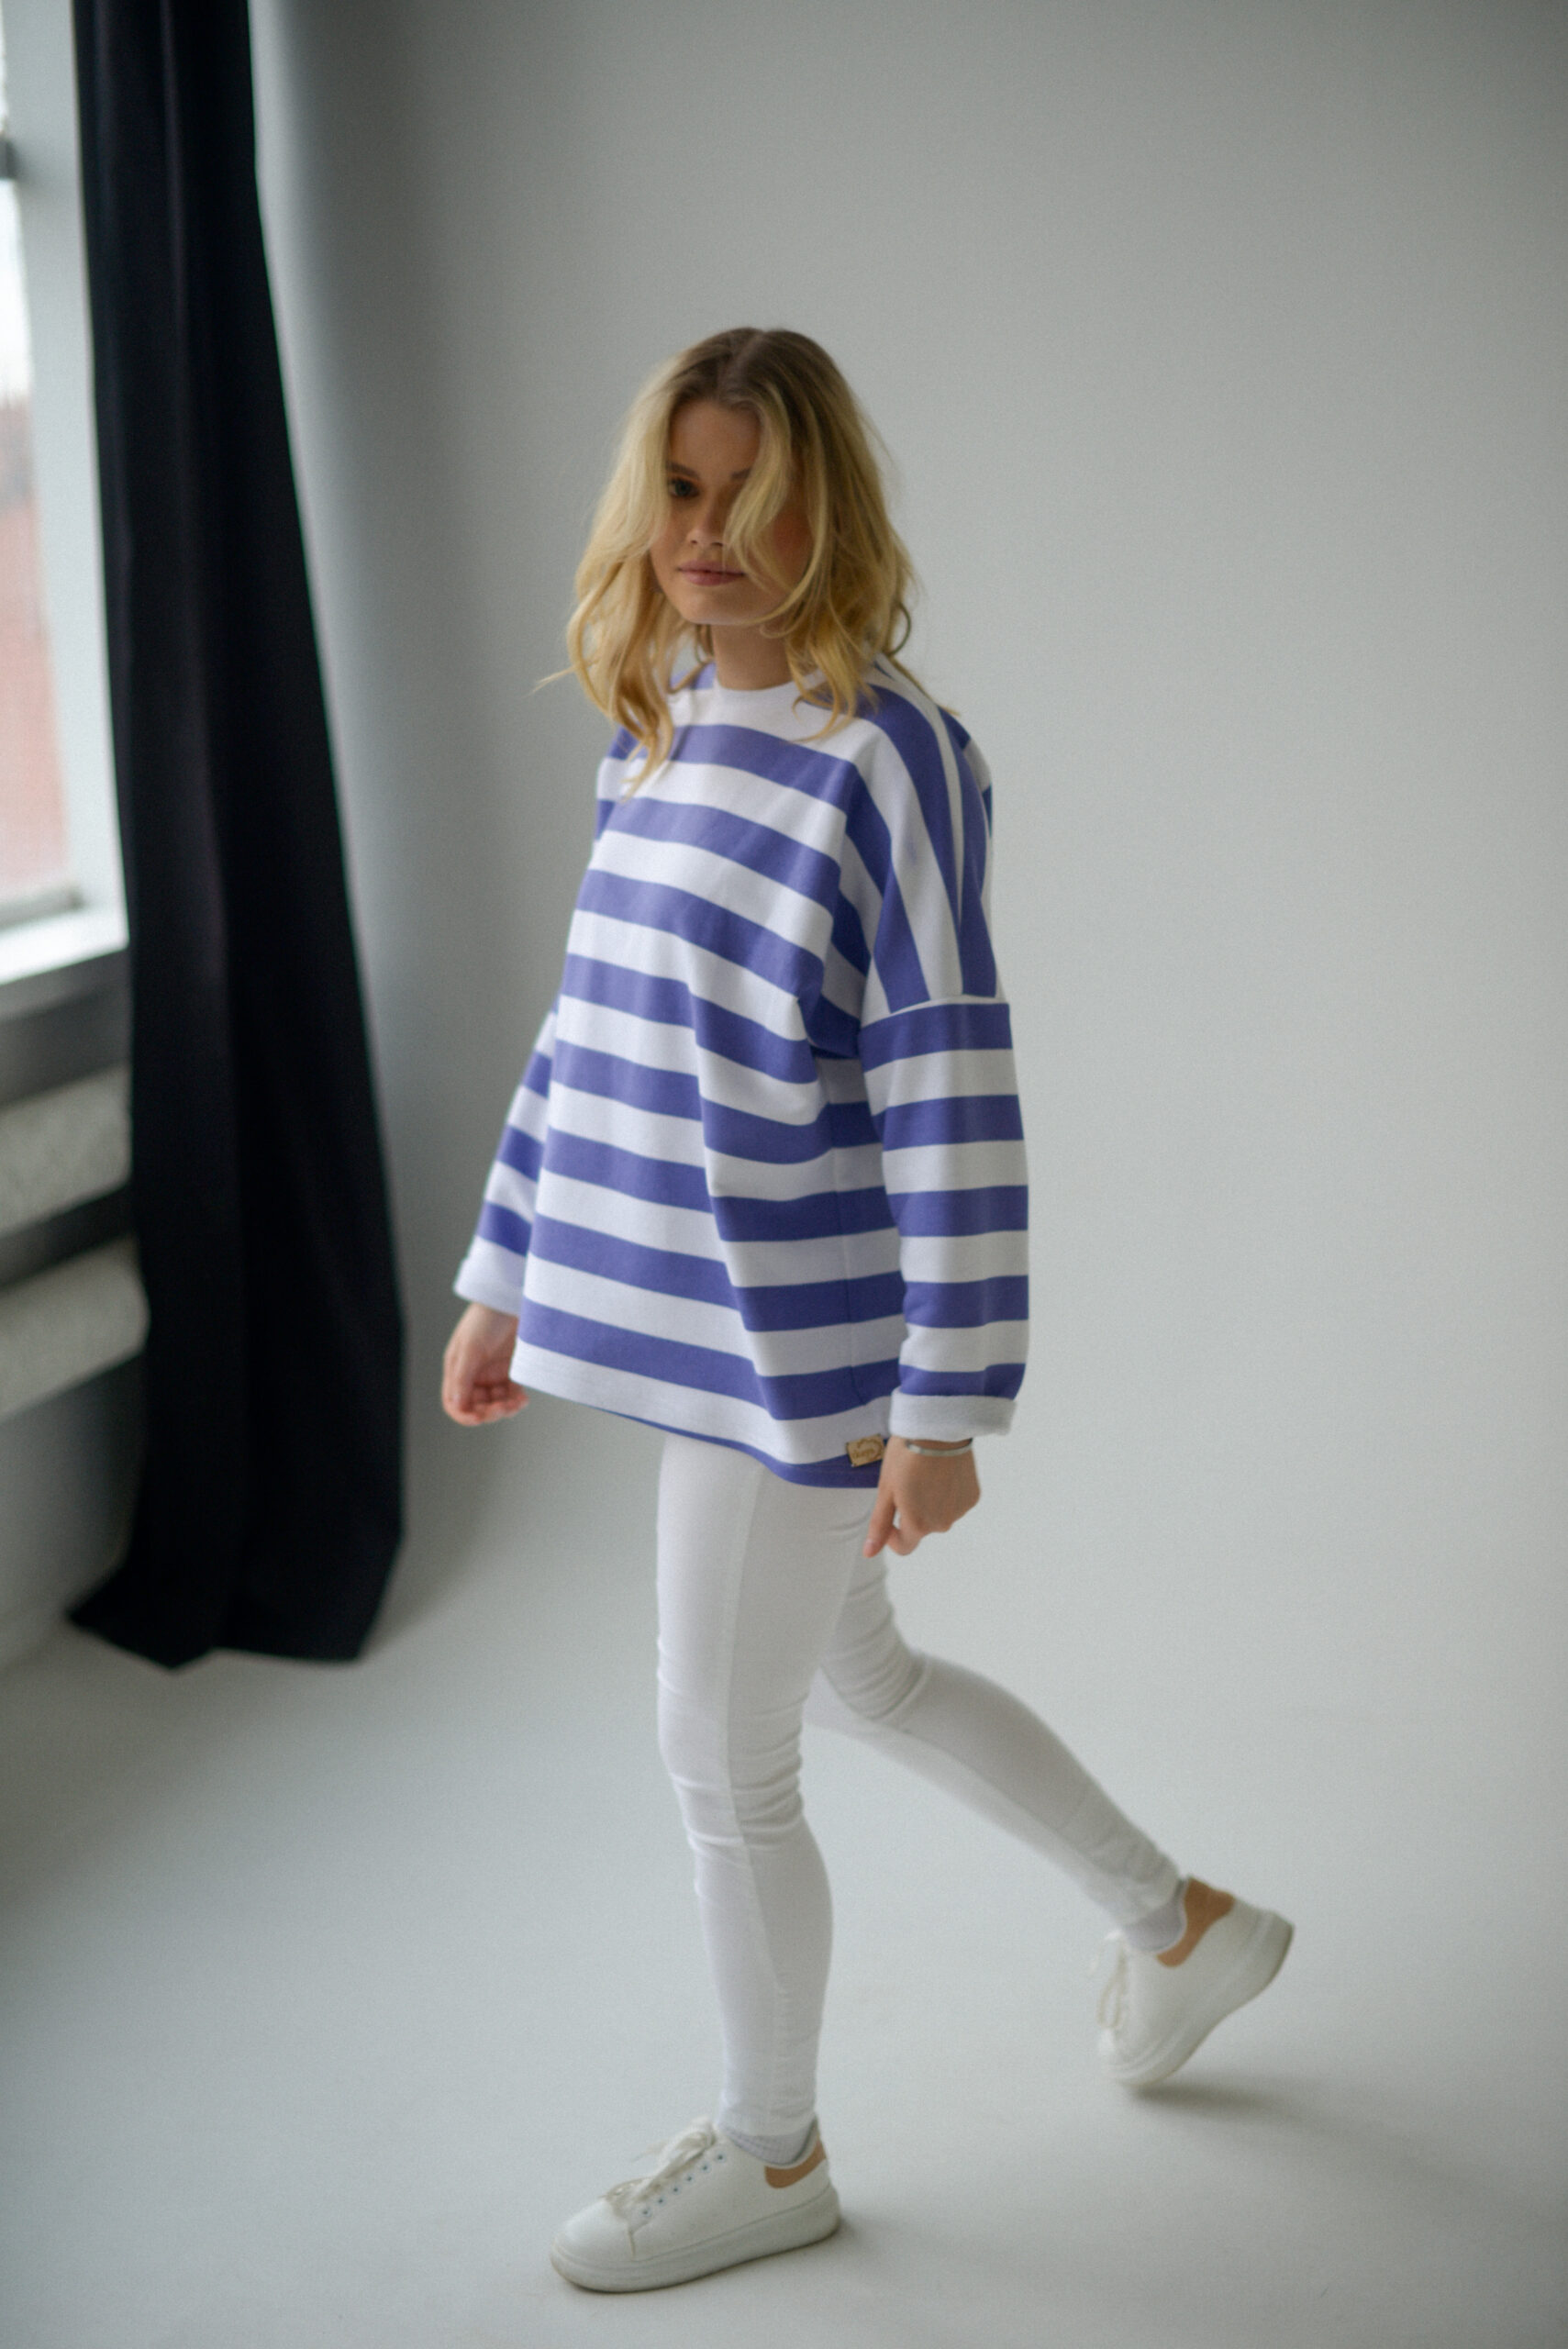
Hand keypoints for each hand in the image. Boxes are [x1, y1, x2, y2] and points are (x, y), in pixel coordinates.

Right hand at [442, 1302, 528, 1424]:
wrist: (513, 1298)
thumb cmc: (487, 1318)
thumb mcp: (472, 1347)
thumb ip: (463, 1376)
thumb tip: (456, 1404)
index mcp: (457, 1370)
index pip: (455, 1403)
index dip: (465, 1415)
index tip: (480, 1418)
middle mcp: (473, 1375)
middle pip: (477, 1407)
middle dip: (490, 1412)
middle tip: (505, 1408)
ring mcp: (493, 1373)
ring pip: (496, 1403)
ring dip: (506, 1408)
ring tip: (518, 1402)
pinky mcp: (511, 1371)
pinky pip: (511, 1394)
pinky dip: (517, 1400)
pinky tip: (523, 1397)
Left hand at [863, 1436, 979, 1556]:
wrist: (939, 1428)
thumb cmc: (906, 1456)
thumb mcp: (886, 1489)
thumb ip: (880, 1525)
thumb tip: (869, 1553)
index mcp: (918, 1524)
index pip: (905, 1546)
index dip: (893, 1535)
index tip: (891, 1513)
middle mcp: (942, 1524)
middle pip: (922, 1527)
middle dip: (913, 1511)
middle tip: (908, 1480)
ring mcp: (959, 1511)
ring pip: (940, 1514)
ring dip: (931, 1502)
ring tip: (926, 1473)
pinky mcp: (973, 1497)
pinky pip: (956, 1503)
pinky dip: (948, 1493)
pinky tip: (943, 1471)